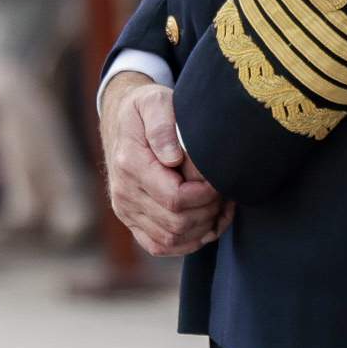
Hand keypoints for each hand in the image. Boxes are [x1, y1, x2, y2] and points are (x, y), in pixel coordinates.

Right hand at [100, 77, 232, 256]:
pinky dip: (190, 241)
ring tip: (220, 204)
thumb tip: (172, 159)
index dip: (205, 195)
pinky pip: (161, 246)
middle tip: (225, 191)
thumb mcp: (154, 102)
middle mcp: (124, 193)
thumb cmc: (146, 108)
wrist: (121, 119)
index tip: (220, 180)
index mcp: (130, 164)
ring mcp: (126, 210)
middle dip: (209, 211)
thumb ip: (163, 126)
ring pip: (171, 240)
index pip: (175, 198)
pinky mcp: (132, 221)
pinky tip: (209, 221)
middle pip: (176, 224)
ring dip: (203, 228)